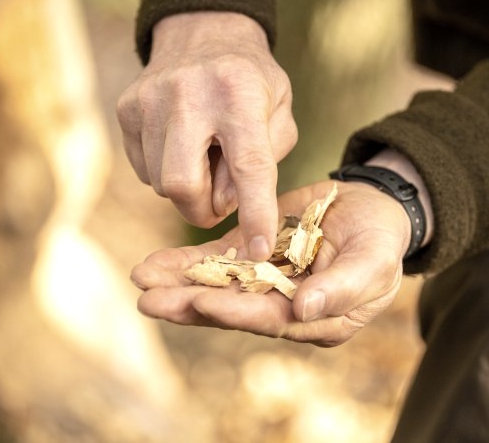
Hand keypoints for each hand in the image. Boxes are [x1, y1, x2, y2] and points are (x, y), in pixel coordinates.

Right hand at [117, 12, 297, 260]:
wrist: (202, 32)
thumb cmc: (248, 81)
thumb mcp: (279, 111)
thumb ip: (266, 160)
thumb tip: (226, 204)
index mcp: (239, 94)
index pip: (248, 166)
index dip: (254, 213)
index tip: (256, 251)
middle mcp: (188, 95)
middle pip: (181, 184)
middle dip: (200, 208)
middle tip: (217, 202)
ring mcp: (149, 101)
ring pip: (159, 182)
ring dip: (186, 187)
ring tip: (202, 156)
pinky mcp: (126, 109)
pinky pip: (142, 169)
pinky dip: (164, 172)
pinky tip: (180, 146)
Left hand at [130, 180, 411, 346]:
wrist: (368, 206)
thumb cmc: (381, 238)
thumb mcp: (375, 261)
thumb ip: (342, 288)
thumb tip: (302, 310)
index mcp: (313, 318)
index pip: (269, 318)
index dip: (234, 312)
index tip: (199, 303)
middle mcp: (281, 305)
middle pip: (231, 308)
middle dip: (188, 305)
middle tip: (148, 300)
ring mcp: (262, 279)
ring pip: (215, 286)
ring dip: (177, 284)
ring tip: (142, 279)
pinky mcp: (250, 253)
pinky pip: (215, 260)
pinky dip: (186, 263)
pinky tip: (156, 264)